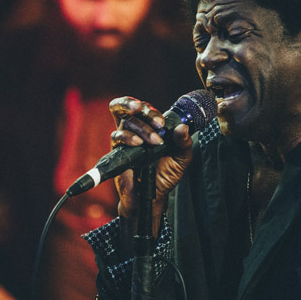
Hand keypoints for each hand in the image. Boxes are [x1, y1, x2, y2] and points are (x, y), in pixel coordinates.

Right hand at [108, 96, 193, 234]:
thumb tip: (182, 128)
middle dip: (129, 103)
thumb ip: (184, 143)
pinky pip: (117, 137)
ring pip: (125, 122)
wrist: (152, 196)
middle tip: (140, 108)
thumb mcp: (181, 158)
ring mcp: (123, 140)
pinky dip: (128, 137)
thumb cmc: (165, 175)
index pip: (144, 109)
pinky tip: (138, 143)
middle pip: (122, 107)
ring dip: (142, 128)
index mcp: (148, 127)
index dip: (150, 111)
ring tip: (154, 141)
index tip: (161, 123)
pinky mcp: (116, 152)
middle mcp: (133, 130)